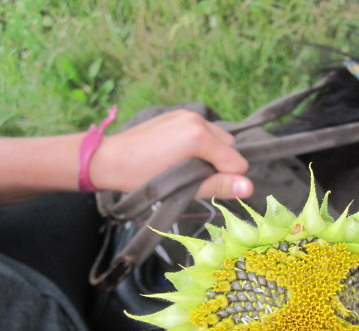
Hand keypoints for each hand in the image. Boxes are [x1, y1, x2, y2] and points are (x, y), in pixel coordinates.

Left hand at [92, 109, 252, 198]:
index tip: (202, 185)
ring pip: (218, 137)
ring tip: (186, 166)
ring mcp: (187, 114)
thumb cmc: (142, 178)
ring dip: (211, 153)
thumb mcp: (182, 187)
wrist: (109, 159)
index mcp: (199, 137)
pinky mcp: (178, 114)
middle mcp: (197, 120)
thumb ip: (218, 186)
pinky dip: (200, 143)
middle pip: (230, 146)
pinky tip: (180, 154)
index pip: (236, 162)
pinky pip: (203, 129)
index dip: (225, 178)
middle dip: (220, 163)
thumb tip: (249, 188)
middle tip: (193, 176)